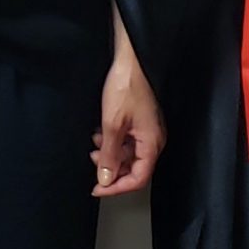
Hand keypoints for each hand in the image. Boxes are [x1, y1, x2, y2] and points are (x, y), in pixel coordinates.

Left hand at [93, 41, 163, 198]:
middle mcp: (154, 139)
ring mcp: (148, 130)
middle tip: (94, 164)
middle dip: (112, 169)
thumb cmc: (126, 86)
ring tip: (95, 145)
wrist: (130, 60)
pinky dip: (113, 142)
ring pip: (129, 155)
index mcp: (152, 143)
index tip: (98, 188)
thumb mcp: (112, 124)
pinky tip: (100, 134)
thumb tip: (105, 178)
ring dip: (110, 155)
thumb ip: (109, 155)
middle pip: (135, 168)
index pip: (139, 178)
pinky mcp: (141, 121)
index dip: (117, 187)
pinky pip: (128, 141)